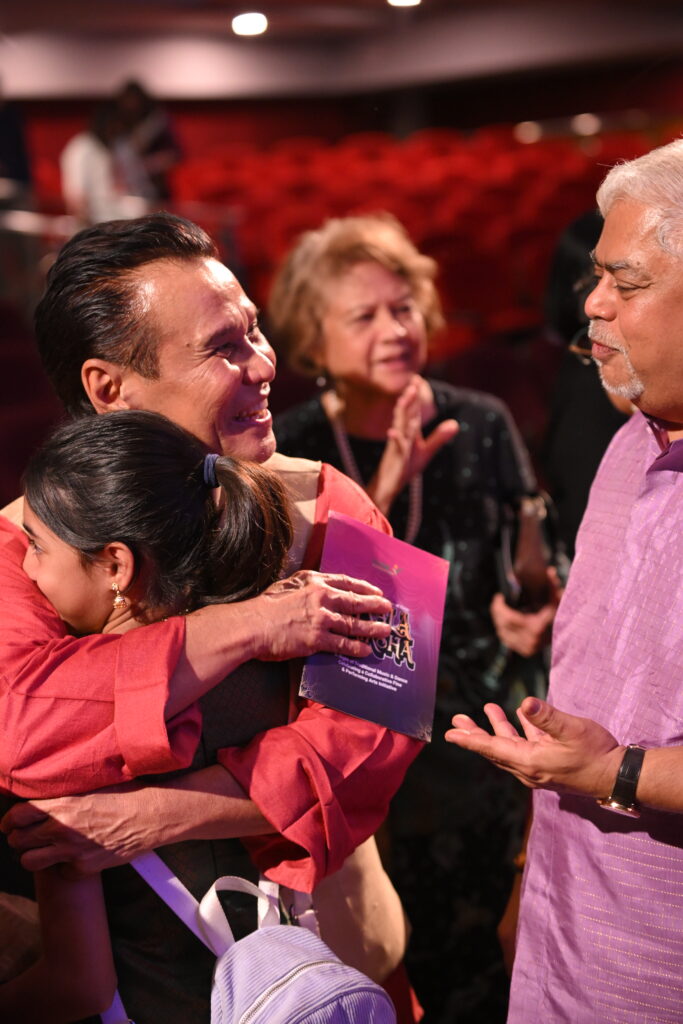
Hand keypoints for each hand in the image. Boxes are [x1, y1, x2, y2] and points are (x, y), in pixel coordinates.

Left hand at [0, 763, 262, 873]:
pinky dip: (63, 866)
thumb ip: (66, 793)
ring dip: (34, 855)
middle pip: (18, 841)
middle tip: (28, 835)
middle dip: (19, 838)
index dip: (10, 821)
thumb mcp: (93, 785)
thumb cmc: (128, 794)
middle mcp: (61, 829)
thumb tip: (48, 794)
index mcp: (62, 804)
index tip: (12, 822)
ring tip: (44, 849)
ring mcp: (71, 851)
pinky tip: (74, 854)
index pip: (16, 816)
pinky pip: (59, 872)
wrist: (154, 815)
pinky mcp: (84, 868)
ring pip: (29, 862)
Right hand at [248, 569, 392, 661]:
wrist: (252, 625)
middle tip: (388, 608)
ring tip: (384, 631)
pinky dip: (356, 647)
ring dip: (372, 628)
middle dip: (374, 605)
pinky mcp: (316, 639)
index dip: (363, 587)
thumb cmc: (265, 606)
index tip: (375, 590)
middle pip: (355, 601)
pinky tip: (366, 650)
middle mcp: (321, 598)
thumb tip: (317, 589)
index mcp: (314, 582)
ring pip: (353, 624)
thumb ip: (306, 587)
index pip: (345, 582)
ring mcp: (320, 619)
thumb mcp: (288, 585)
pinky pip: (342, 644)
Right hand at [366, 376, 457, 515]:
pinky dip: (394, 440)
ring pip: (400, 427)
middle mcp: (401, 436)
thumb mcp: (425, 452)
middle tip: (413, 381)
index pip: (413, 411)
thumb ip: (439, 437)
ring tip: (405, 398)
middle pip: (406, 414)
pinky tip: (392, 432)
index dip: (415, 396)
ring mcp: (396, 447)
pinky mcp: (394, 460)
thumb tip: (455, 423)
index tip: (417, 378)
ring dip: (402, 412)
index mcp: (409, 433)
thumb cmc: (403, 467)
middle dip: (409, 398)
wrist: (388, 487)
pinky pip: (394, 449)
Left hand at [445, 697, 623, 799]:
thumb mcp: (572, 730)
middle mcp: (529, 768)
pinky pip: (527, 746)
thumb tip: (525, 703)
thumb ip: (548, 717)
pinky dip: (520, 731)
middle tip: (457, 721)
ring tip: (488, 709)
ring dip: (497, 729)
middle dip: (475, 734)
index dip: (470, 740)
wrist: (618, 776)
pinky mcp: (549, 764)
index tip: (449, 735)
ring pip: (510, 747)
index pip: (491, 749)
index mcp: (530, 762)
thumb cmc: (596, 753)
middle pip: (495, 749)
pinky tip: (519, 715)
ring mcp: (539, 768)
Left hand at [490, 568, 561, 656]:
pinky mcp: (526, 651)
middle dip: (497, 612)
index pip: (509, 618)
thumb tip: (550, 571)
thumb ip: (552, 584)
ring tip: (499, 609)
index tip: (498, 597)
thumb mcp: (556, 596)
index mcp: (536, 628)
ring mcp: (528, 648)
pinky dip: (502, 629)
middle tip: (497, 601)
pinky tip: (503, 619)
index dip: (499, 607)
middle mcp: (531, 641)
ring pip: (503, 633)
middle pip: (503, 626)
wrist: (568, 631)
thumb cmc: (559, 610)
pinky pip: (507, 640)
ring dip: (498, 620)